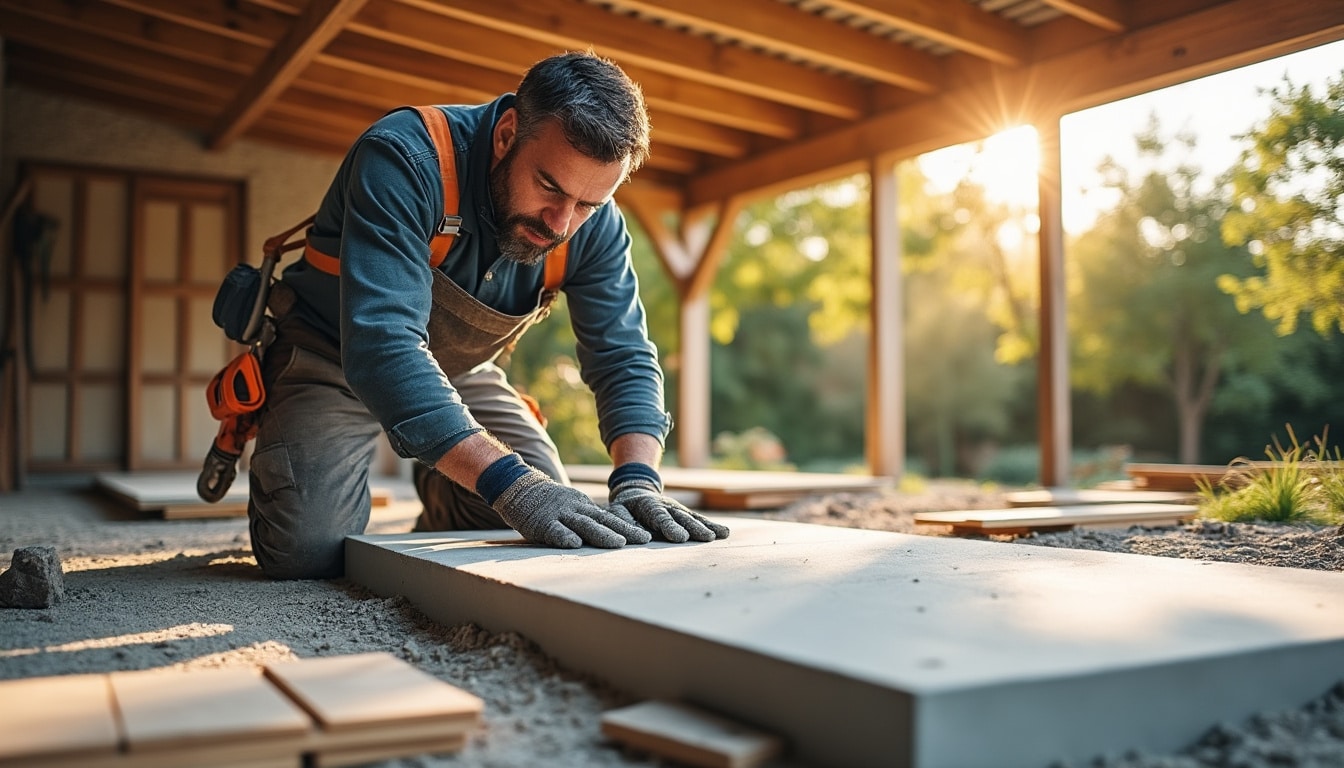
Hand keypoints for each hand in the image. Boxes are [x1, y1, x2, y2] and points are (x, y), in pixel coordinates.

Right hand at [486, 459, 651, 548]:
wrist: (519, 486)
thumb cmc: (548, 503)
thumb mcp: (573, 506)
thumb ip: (588, 519)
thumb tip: (612, 533)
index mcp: (584, 507)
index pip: (610, 518)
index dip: (628, 526)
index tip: (647, 536)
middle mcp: (576, 509)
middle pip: (604, 521)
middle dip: (625, 531)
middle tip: (644, 539)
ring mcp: (560, 515)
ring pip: (584, 525)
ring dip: (602, 535)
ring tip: (619, 544)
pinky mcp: (542, 523)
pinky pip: (555, 530)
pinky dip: (564, 537)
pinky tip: (575, 544)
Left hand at [608, 467, 729, 543]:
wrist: (636, 491)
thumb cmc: (624, 507)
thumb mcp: (617, 511)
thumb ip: (624, 522)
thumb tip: (637, 536)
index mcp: (648, 506)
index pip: (660, 517)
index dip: (670, 527)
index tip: (681, 537)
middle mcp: (667, 506)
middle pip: (682, 517)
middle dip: (694, 528)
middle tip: (707, 538)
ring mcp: (678, 509)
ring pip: (693, 517)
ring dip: (706, 527)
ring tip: (719, 535)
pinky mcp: (685, 514)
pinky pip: (699, 519)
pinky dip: (711, 526)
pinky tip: (725, 533)